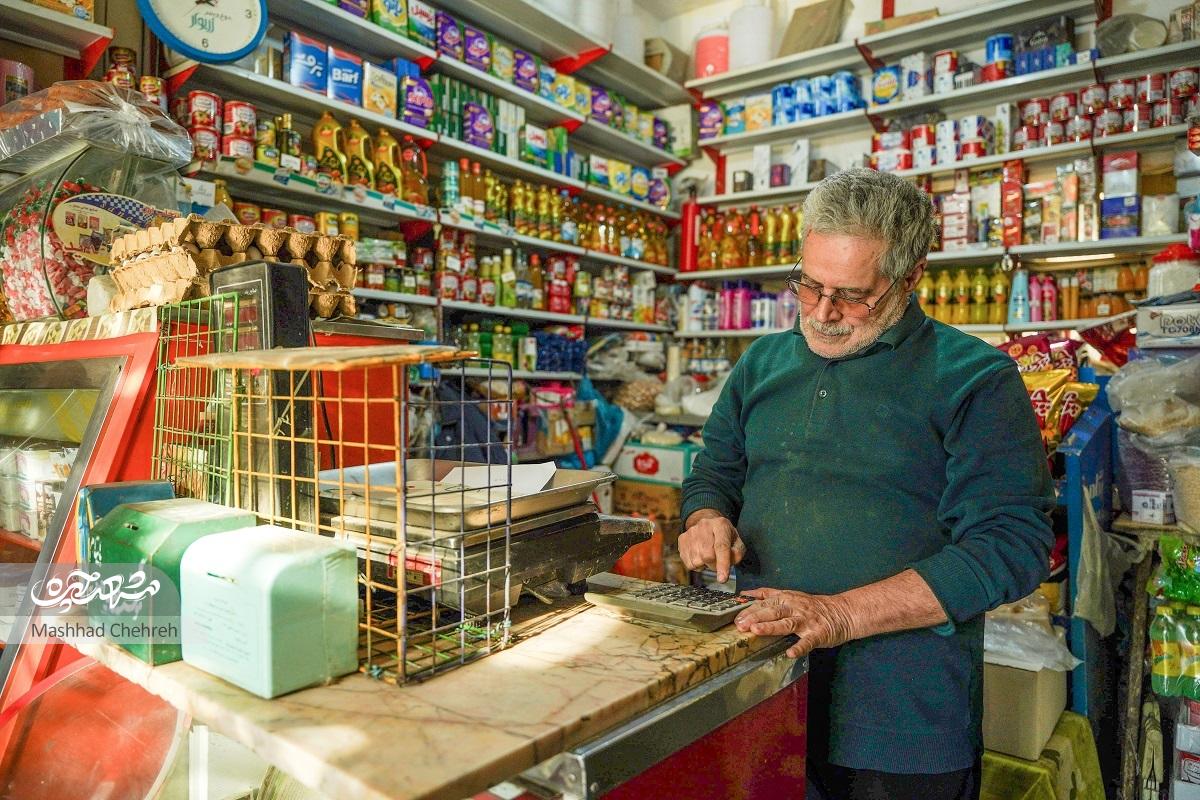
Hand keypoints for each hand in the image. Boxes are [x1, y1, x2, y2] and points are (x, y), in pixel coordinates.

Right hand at [678, 512, 745, 582]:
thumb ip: (737, 553)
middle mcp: (704, 526)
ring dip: (705, 565)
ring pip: (697, 561)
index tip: (722, 579)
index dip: (722, 564)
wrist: (707, 523)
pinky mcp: (682, 540)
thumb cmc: (724, 536)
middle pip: (707, 556)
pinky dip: (696, 565)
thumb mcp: (736, 541)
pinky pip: (689, 563)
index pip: (721, 547)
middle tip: (717, 561)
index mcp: (720, 525)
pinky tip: (700, 556)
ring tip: (708, 556)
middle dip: (714, 565)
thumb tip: (728, 563)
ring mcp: (691, 533)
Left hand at [734, 588, 854, 658]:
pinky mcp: (818, 634)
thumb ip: (768, 595)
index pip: (764, 601)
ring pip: (786, 623)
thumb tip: (745, 594)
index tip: (734, 615)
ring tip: (756, 631)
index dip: (749, 608)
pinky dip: (799, 647)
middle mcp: (794, 607)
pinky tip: (790, 653)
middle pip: (772, 611)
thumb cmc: (812, 606)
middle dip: (754, 617)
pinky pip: (808, 642)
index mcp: (786, 598)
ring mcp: (806, 621)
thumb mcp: (790, 595)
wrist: (842, 612)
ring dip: (771, 627)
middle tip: (739, 624)